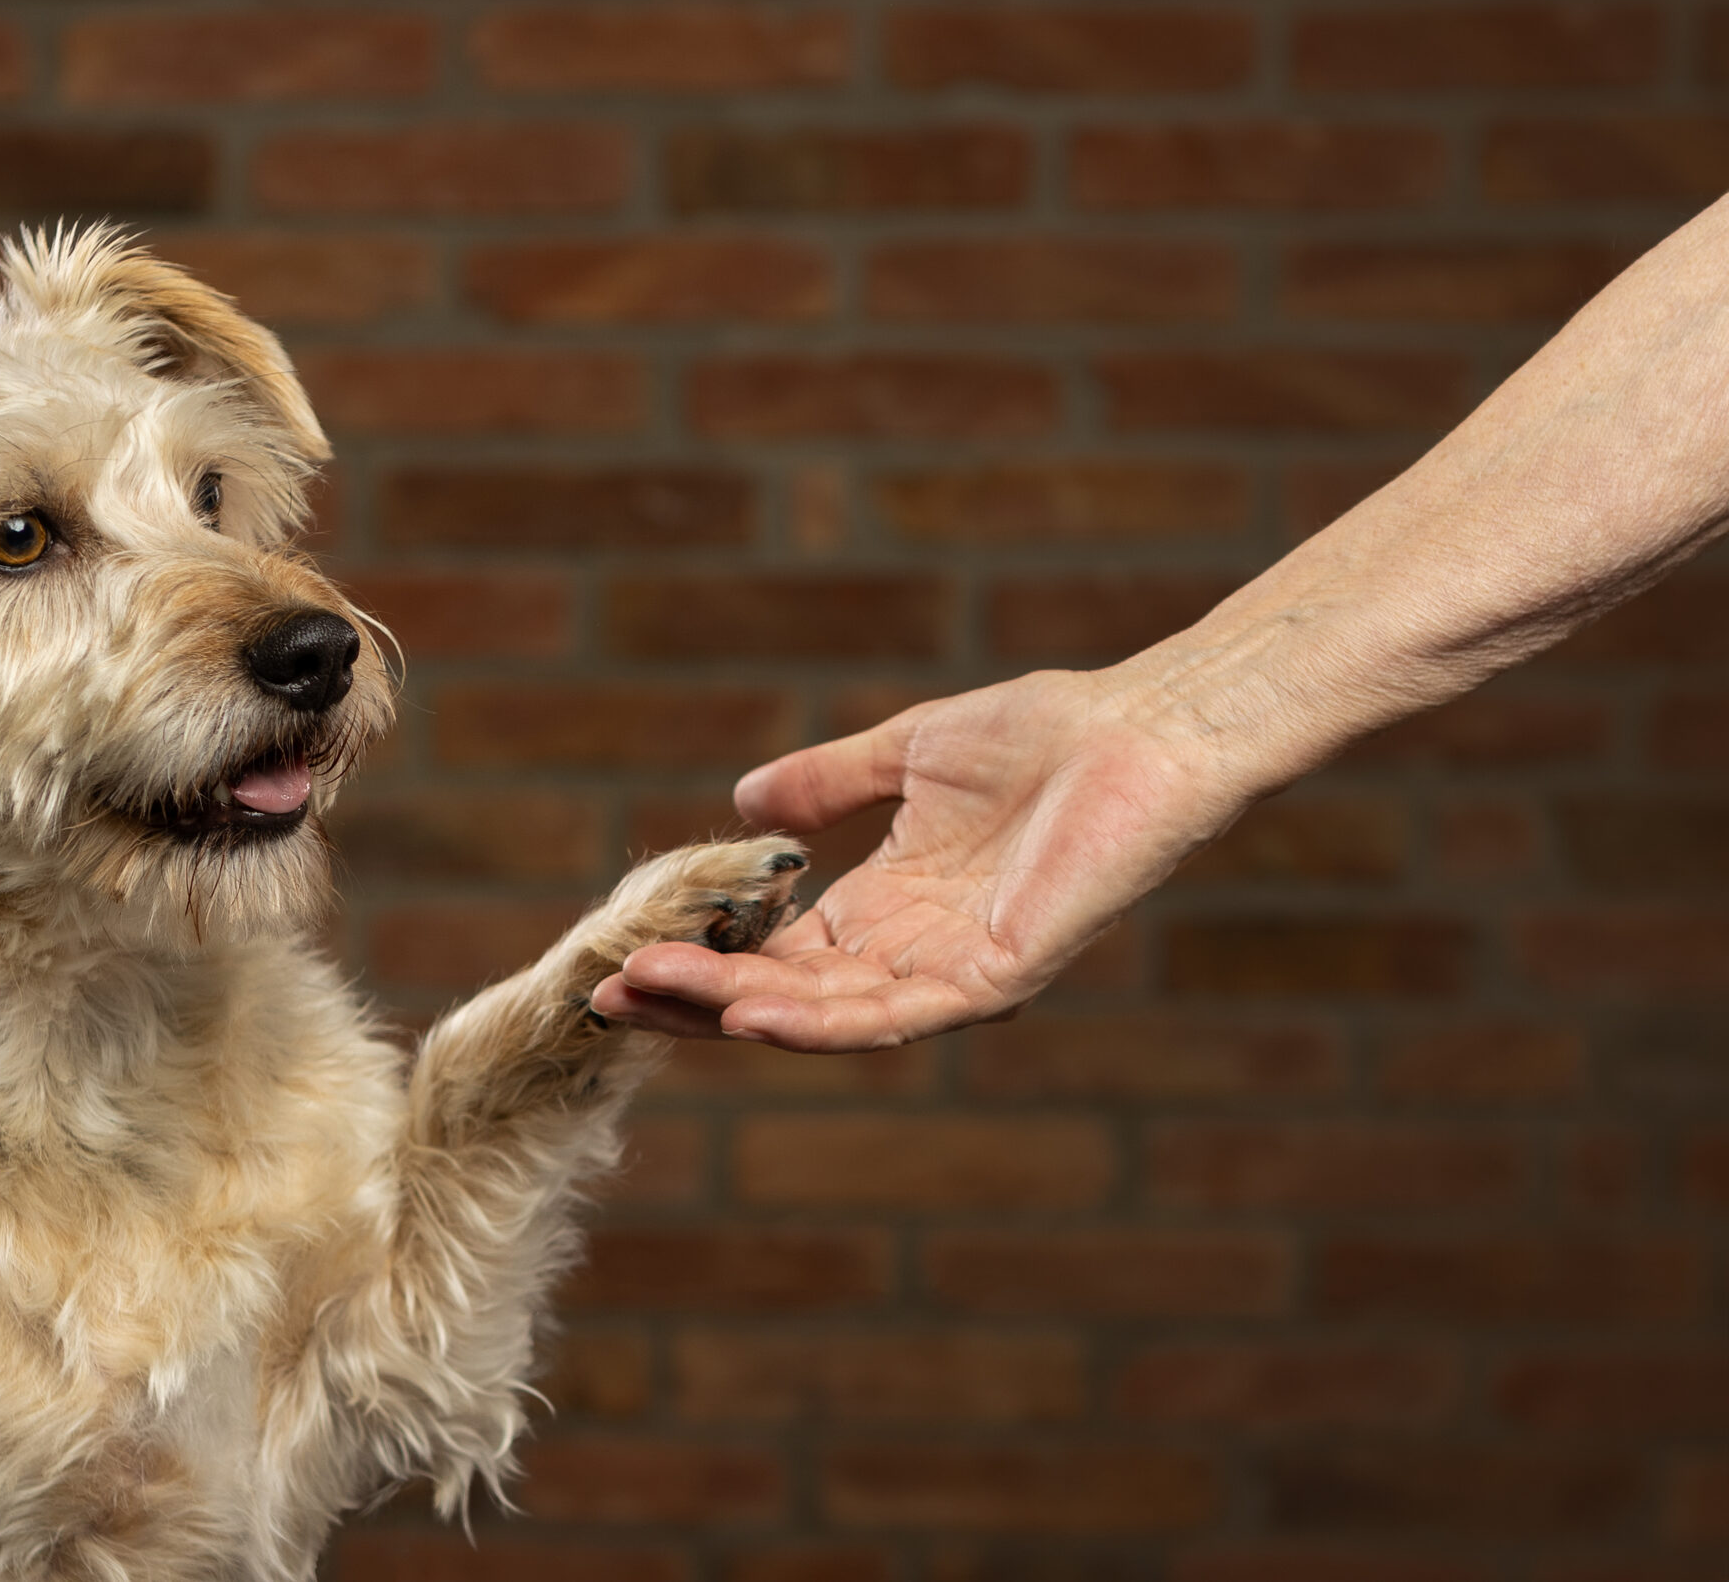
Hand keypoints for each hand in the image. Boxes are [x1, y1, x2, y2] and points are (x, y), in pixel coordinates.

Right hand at [588, 668, 1250, 1050]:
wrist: (1143, 730)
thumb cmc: (1044, 735)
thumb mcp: (905, 755)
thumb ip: (827, 784)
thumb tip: (744, 802)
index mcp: (889, 910)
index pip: (776, 957)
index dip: (701, 959)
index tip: (623, 952)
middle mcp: (914, 956)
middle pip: (784, 1000)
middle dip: (693, 1000)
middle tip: (608, 993)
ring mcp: (954, 975)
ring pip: (826, 1018)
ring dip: (733, 1011)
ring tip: (652, 993)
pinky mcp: (999, 977)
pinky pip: (897, 1016)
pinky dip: (819, 1021)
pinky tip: (750, 1010)